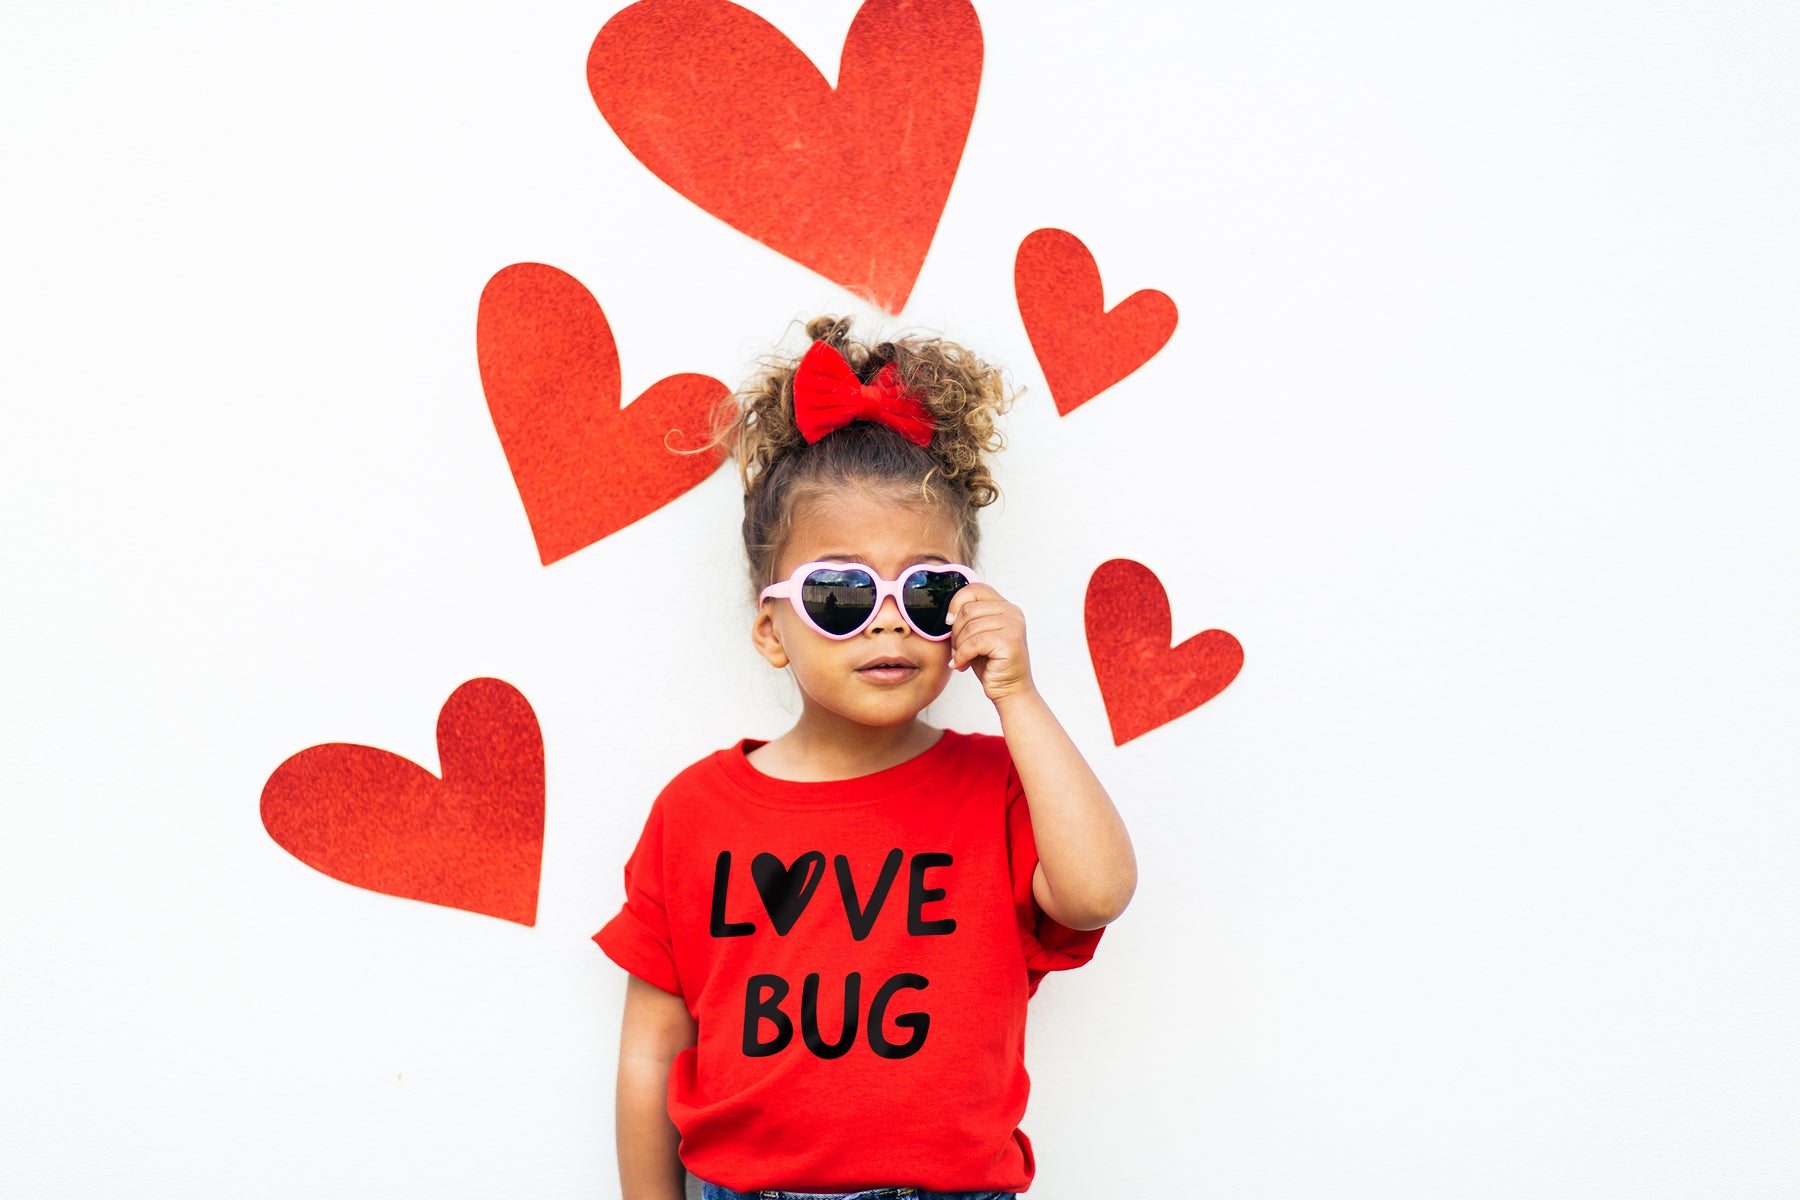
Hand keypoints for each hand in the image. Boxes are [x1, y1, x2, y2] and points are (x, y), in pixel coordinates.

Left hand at [946, 582, 1035, 702]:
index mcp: (1004, 606)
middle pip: (968, 609)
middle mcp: (1012, 612)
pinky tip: (962, 664)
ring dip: (958, 646)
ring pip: (969, 627)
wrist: (1009, 690)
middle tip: (957, 649)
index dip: (956, 602)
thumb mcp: (977, 635)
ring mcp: (1013, 625)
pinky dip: (962, 656)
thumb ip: (968, 618)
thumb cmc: (991, 664)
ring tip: (961, 658)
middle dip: (956, 632)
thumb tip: (948, 614)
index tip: (949, 622)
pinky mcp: (1010, 641)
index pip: (975, 589)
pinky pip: (974, 643)